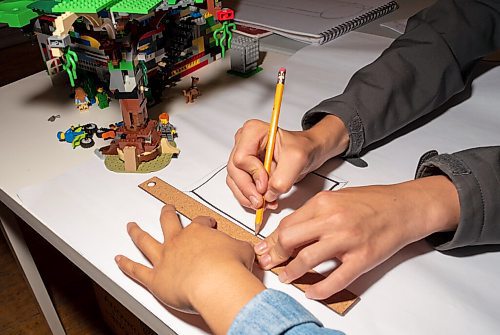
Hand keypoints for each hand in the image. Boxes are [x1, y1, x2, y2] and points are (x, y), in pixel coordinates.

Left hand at [115, 204, 264, 334]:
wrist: (218, 283)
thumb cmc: (230, 267)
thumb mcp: (244, 251)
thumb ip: (242, 248)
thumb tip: (250, 249)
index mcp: (199, 232)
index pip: (201, 222)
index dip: (205, 222)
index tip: (208, 224)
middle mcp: (179, 241)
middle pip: (169, 221)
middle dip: (167, 213)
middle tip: (165, 208)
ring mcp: (165, 258)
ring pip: (146, 241)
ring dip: (136, 233)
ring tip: (130, 227)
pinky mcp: (156, 278)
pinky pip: (137, 270)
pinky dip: (126, 265)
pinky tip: (118, 260)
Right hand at [227, 116, 348, 209]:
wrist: (309, 151)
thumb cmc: (303, 147)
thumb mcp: (297, 159)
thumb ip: (282, 178)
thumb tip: (268, 195)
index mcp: (253, 132)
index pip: (241, 158)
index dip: (253, 174)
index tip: (266, 183)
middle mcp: (244, 143)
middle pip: (235, 171)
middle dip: (248, 189)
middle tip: (261, 201)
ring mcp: (243, 157)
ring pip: (234, 181)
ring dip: (248, 196)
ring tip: (264, 203)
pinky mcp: (246, 170)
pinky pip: (240, 187)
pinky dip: (251, 197)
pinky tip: (265, 201)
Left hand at [254, 176, 459, 299]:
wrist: (403, 207)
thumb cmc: (372, 202)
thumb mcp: (337, 198)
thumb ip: (313, 213)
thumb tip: (289, 231)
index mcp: (324, 202)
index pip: (287, 223)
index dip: (272, 239)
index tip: (265, 247)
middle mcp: (333, 219)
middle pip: (290, 239)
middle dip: (275, 255)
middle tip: (270, 262)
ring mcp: (348, 240)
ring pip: (307, 259)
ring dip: (291, 272)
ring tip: (286, 277)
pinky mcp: (362, 258)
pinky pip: (335, 279)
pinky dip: (320, 289)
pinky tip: (312, 292)